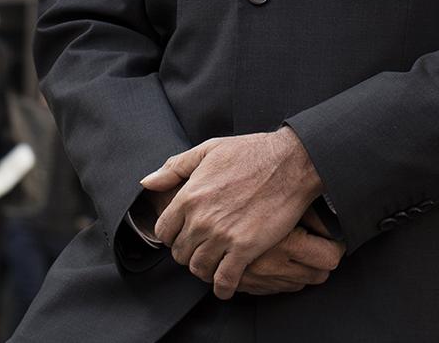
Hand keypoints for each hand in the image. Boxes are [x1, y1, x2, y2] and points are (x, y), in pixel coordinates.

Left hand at [144, 128, 325, 298]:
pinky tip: (226, 285)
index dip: (172, 236)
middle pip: (180, 253)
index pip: (164, 231)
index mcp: (189, 196)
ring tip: (213, 265)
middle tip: (201, 250)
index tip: (183, 235)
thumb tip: (147, 183)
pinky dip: (223, 287)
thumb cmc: (251, 153)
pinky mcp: (245, 249)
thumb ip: (174, 168)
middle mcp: (201, 219)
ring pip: (199, 268)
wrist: (290, 163)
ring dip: (204, 270)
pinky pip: (225, 280)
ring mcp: (223, 236)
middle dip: (188, 253)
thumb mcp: (208, 150)